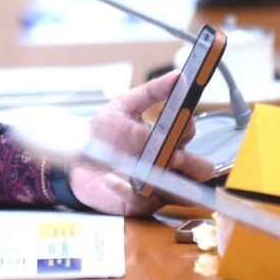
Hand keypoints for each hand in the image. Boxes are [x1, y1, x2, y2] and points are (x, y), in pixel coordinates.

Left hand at [68, 71, 213, 215]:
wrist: (78, 158)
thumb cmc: (106, 133)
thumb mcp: (124, 106)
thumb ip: (151, 92)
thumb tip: (177, 76)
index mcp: (169, 140)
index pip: (189, 135)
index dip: (186, 129)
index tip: (179, 121)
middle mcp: (169, 165)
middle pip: (201, 169)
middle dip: (191, 163)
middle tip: (172, 154)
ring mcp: (157, 186)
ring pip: (181, 193)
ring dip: (166, 180)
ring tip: (146, 168)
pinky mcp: (140, 203)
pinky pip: (143, 202)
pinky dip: (127, 190)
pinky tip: (111, 178)